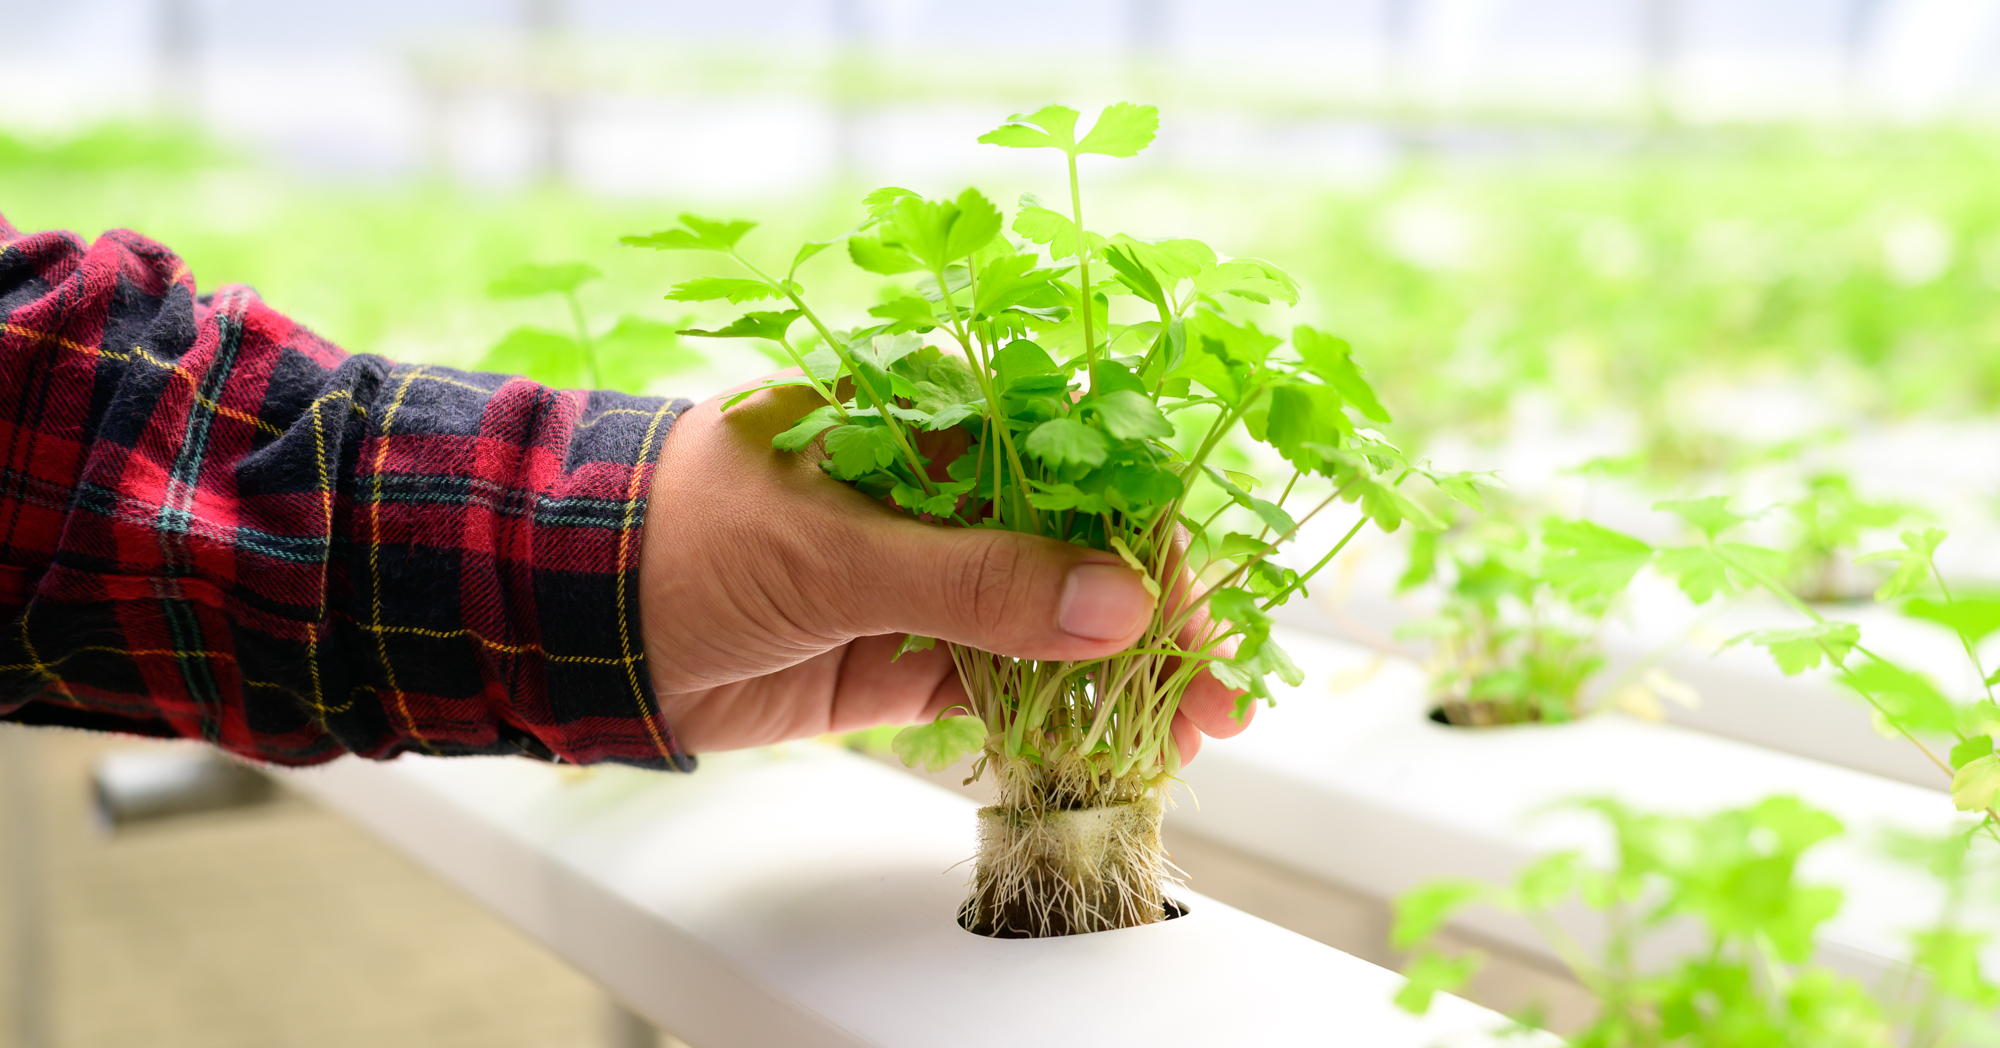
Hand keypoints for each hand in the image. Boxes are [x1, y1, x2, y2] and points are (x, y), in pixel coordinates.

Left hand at [636, 377, 1250, 760]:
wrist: (570, 619)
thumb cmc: (685, 534)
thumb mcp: (834, 550)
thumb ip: (975, 581)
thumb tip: (1114, 605)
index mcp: (926, 423)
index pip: (1073, 460)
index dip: (1146, 526)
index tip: (1195, 595)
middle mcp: (939, 496)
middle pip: (1079, 549)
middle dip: (1155, 614)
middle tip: (1217, 684)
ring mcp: (924, 580)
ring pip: (1051, 624)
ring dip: (1122, 676)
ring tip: (1191, 730)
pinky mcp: (900, 656)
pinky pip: (1000, 682)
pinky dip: (1057, 714)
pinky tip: (1111, 741)